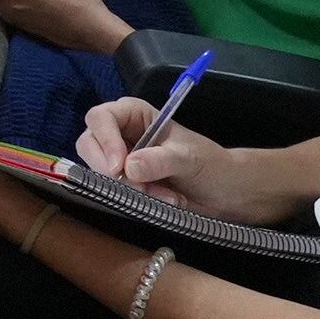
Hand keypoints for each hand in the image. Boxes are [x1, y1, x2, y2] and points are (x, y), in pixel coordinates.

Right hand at [75, 97, 293, 223]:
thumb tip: (129, 167)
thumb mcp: (190, 159)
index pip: (102, 117)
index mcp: (136, 116)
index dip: (104, 138)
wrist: (230, 195)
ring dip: (125, 187)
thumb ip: (161, 160)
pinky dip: (134, 200)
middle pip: (89, 142)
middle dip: (107, 166)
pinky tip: (161, 201)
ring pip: (99, 170)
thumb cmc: (213, 166)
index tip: (119, 165)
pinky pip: (113, 192)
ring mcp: (122, 162)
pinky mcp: (126, 186)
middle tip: (130, 185)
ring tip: (160, 195)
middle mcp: (123, 135)